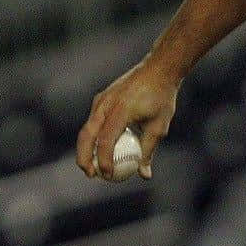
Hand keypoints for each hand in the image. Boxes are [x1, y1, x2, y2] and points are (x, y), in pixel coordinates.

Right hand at [76, 59, 181, 180]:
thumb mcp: (159, 127)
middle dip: (84, 157)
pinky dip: (93, 137)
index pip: (106, 140)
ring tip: (92, 166)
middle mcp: (106, 104)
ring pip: (87, 128)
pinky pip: (93, 121)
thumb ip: (148, 150)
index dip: (104, 160)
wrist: (157, 70)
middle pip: (87, 135)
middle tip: (90, 175)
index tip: (106, 176)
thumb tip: (144, 174)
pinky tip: (99, 150)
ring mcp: (101, 100)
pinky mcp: (101, 98)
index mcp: (121, 110)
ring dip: (86, 148)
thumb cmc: (161, 98)